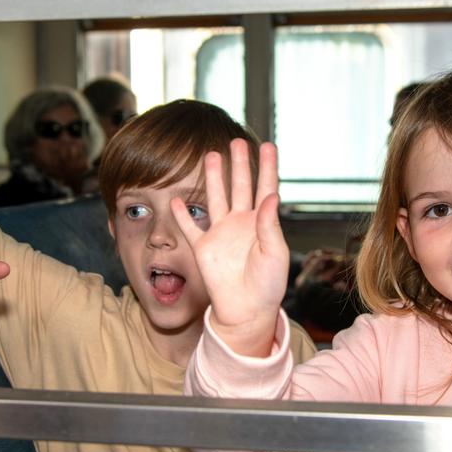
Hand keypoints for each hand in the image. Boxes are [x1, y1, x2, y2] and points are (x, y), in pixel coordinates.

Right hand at [171, 139, 287, 356]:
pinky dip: (182, 215)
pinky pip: (190, 228)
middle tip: (236, 141)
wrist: (245, 310)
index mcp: (262, 223)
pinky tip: (176, 200)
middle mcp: (241, 223)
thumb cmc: (267, 285)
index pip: (266, 188)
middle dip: (239, 164)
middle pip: (240, 186)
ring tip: (211, 156)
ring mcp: (221, 233)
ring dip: (213, 178)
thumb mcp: (274, 254)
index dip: (267, 167)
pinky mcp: (203, 248)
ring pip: (215, 198)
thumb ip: (270, 225)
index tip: (268, 145)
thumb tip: (271, 196)